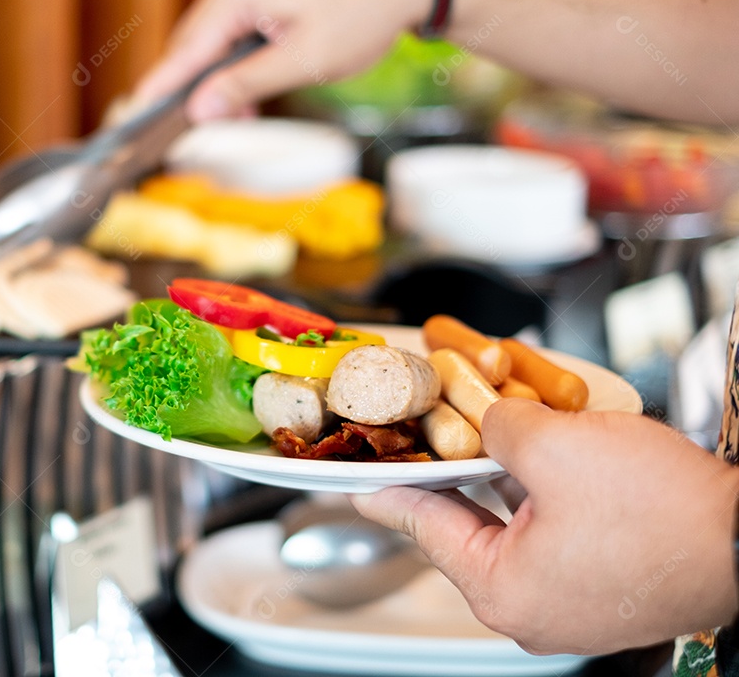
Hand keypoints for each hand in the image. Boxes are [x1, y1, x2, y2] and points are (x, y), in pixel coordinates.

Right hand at [133, 0, 429, 121]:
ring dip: (222, 76)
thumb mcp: (303, 61)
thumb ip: (246, 85)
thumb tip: (200, 108)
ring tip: (246, 111)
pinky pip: (235, 25)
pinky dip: (238, 58)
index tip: (137, 113)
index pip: (186, 49)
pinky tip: (255, 86)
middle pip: (194, 43)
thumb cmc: (363, 13)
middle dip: (199, 88)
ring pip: (214, 37)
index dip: (161, 86)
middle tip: (212, 126)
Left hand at [352, 399, 738, 654]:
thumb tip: (486, 417)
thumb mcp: (554, 447)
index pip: (423, 524)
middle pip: (465, 524)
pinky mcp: (602, 587)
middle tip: (423, 434)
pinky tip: (534, 459)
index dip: (386, 485)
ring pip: (510, 526)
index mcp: (501, 587)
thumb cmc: (665, 514)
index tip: (358, 477)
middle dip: (450, 468)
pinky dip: (536, 495)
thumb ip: (497, 426)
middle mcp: (529, 606)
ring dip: (498, 476)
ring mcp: (568, 601)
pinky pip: (548, 535)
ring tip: (479, 433)